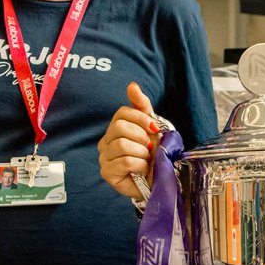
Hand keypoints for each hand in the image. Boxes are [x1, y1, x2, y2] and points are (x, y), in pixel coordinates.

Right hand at [97, 82, 160, 199]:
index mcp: (115, 129)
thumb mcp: (152, 127)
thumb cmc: (155, 155)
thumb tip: (132, 85)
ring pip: (122, 145)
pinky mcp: (107, 174)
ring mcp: (104, 158)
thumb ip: (142, 106)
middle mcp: (105, 142)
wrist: (159, 180)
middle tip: (150, 148)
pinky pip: (125, 162)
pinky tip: (142, 170)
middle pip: (120, 127)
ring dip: (142, 153)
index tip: (155, 129)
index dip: (141, 118)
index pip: (121, 113)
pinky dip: (140, 165)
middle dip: (142, 137)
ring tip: (146, 160)